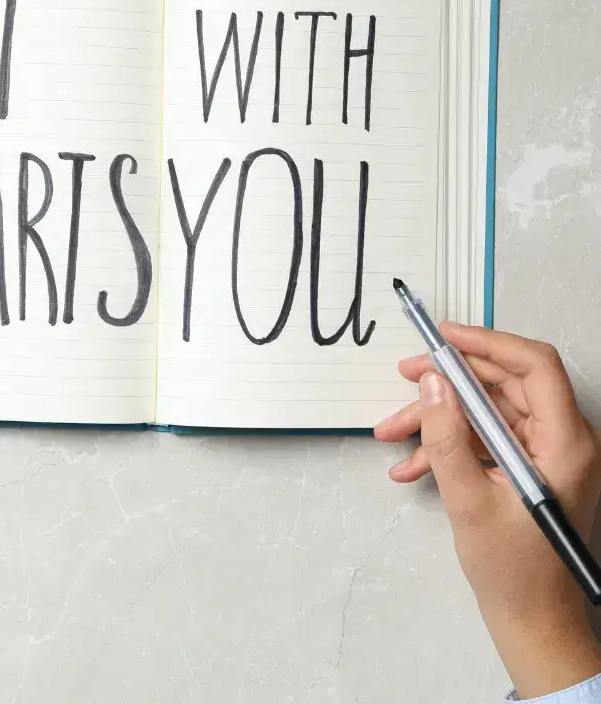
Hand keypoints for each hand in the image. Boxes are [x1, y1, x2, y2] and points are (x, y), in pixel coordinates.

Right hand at [376, 322, 600, 698]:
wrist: (532, 620)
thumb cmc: (513, 571)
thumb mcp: (469, 501)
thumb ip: (447, 438)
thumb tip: (433, 384)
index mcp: (565, 443)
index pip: (534, 366)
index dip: (487, 342)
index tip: (444, 336)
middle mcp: (562, 441)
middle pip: (504, 386)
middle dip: (449, 382)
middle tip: (405, 377)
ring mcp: (545, 455)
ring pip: (488, 412)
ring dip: (439, 419)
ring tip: (391, 432)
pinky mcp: (527, 470)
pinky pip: (485, 440)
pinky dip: (448, 446)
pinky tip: (412, 466)